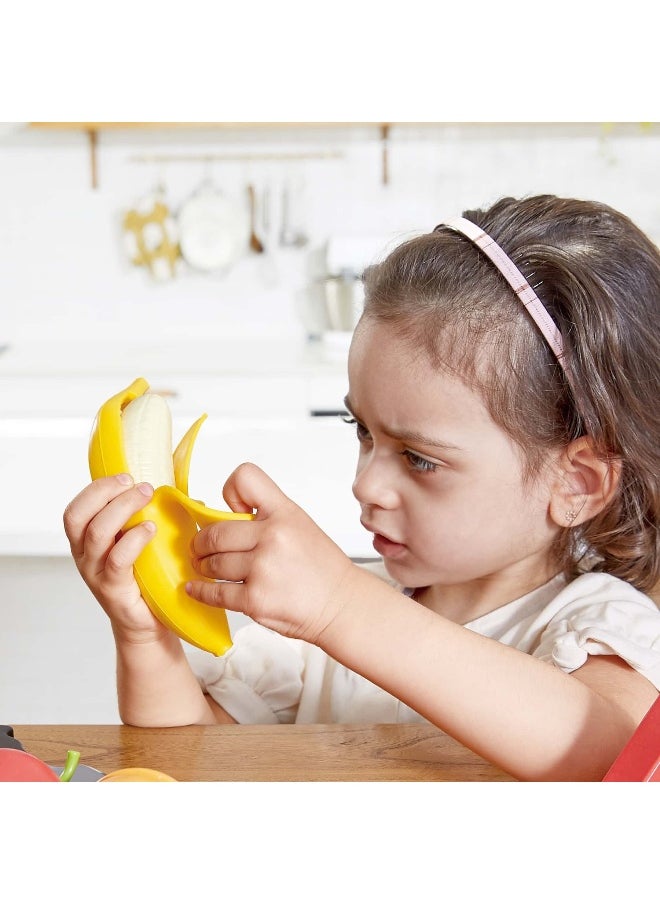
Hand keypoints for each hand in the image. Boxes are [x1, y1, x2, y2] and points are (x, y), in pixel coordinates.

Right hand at [63, 475, 168, 642]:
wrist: (150, 624)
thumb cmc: (148, 579)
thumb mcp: (143, 544)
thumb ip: (152, 518)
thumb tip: (184, 496)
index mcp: (87, 542)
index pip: (76, 509)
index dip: (97, 489)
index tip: (126, 476)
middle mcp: (85, 556)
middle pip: (79, 517)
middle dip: (107, 493)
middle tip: (140, 486)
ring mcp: (96, 574)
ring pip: (97, 533)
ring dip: (123, 508)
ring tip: (147, 497)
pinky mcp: (113, 591)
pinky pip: (118, 560)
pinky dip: (134, 539)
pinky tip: (151, 529)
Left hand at [187, 463, 356, 644]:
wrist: (341, 605)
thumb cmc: (322, 569)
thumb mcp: (300, 526)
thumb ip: (265, 519)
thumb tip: (222, 519)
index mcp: (285, 513)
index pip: (245, 478)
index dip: (230, 492)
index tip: (228, 510)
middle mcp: (274, 536)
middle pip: (215, 531)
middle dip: (201, 542)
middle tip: (200, 549)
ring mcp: (263, 569)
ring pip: (212, 563)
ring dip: (203, 567)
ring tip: (205, 568)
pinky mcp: (255, 600)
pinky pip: (214, 592)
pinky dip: (201, 591)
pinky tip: (198, 588)